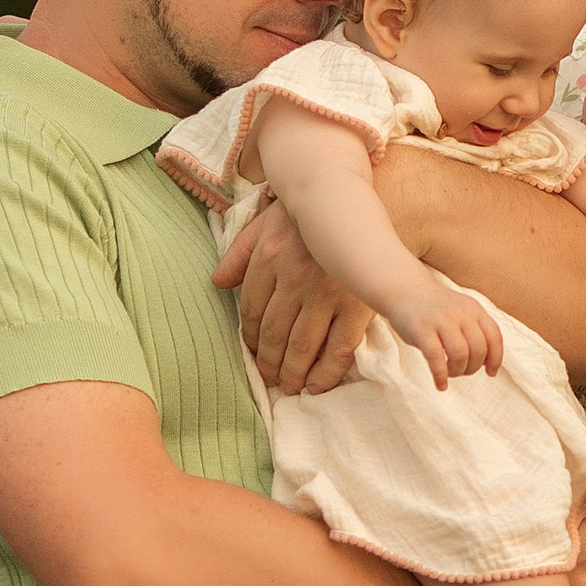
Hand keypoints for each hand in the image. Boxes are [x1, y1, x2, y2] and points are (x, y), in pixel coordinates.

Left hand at [214, 204, 371, 394]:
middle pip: (273, 334)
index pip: (251, 310)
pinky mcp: (358, 304)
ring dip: (292, 373)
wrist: (367, 198)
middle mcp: (295, 277)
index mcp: (269, 256)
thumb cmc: (311, 214)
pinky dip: (326, 373)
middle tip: (269, 380)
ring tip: (289, 386)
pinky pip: (339, 348)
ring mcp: (327, 293)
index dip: (249, 339)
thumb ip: (240, 253)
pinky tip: (316, 386)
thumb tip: (217, 283)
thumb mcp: (267, 223)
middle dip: (269, 364)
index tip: (252, 354)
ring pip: (302, 346)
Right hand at [392, 274, 503, 386]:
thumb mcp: (463, 312)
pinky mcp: (421, 330)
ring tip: (450, 373)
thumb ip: (476, 331)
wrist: (407, 291)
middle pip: (478, 349)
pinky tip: (440, 385)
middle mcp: (460, 313)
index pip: (494, 336)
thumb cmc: (438, 310)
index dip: (496, 358)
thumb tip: (489, 363)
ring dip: (458, 371)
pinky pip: (436, 358)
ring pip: (460, 354)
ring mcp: (440, 320)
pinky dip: (441, 376)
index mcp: (474, 309)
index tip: (490, 372)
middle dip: (473, 367)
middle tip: (462, 371)